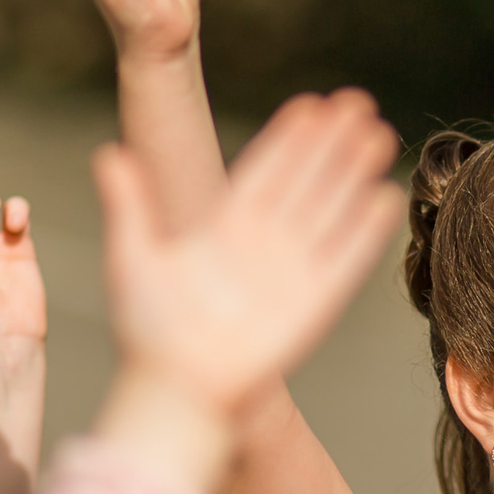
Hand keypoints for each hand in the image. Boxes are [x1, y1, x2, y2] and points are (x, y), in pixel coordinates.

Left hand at [96, 89, 404, 419]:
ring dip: (354, 172)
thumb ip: (129, 203)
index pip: (264, 171)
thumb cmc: (149, 331)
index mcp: (222, 228)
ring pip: (330, 209)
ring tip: (379, 132)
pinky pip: (346, 258)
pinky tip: (385, 195)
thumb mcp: (133, 256)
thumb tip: (108, 154)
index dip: (289, 139)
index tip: (312, 105)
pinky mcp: (314, 302)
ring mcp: (292, 271)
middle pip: (306, 181)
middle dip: (332, 144)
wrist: (178, 390)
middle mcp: (262, 244)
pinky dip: (365, 229)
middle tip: (358, 103)